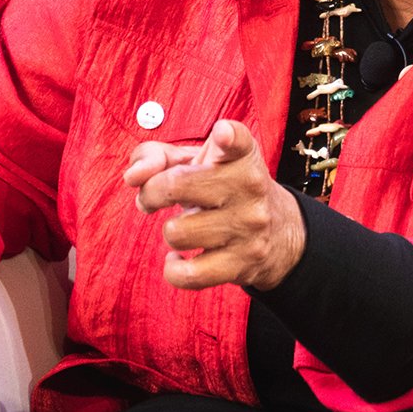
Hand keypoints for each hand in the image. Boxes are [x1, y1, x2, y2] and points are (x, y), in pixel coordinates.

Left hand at [123, 119, 305, 291]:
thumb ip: (155, 157)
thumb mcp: (197, 162)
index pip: (238, 140)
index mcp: (240, 156)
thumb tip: (133, 176)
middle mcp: (249, 188)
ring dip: (170, 232)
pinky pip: (189, 275)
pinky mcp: (241, 264)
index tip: (222, 136)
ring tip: (184, 228)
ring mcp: (247, 228)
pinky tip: (181, 260)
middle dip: (152, 193)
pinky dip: (174, 271)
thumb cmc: (222, 189)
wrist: (278, 233)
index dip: (227, 137)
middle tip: (157, 198)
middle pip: (177, 185)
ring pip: (177, 233)